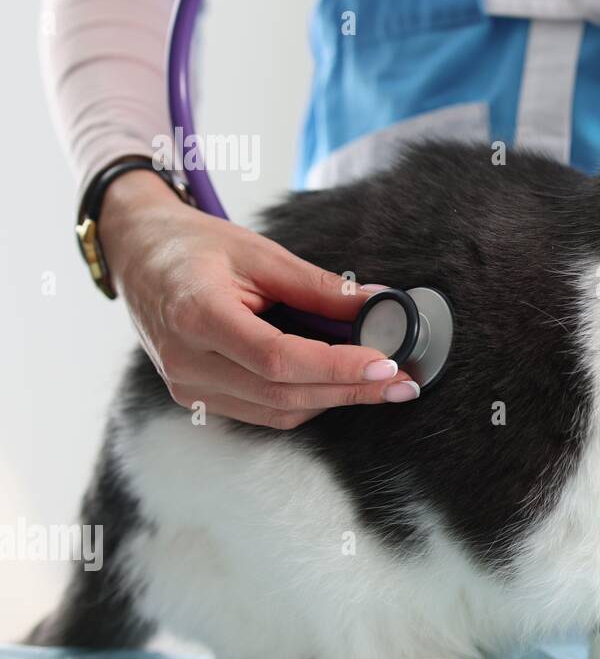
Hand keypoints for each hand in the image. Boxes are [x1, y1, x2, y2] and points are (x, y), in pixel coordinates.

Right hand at [98, 170, 417, 428]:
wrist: (138, 253)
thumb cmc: (196, 246)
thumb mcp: (260, 253)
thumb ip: (320, 286)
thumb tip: (380, 305)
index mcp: (197, 316)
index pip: (278, 359)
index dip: (337, 367)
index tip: (386, 364)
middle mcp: (187, 362)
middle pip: (283, 393)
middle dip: (352, 390)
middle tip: (403, 381)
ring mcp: (187, 386)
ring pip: (277, 411)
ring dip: (334, 399)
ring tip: (382, 383)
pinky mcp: (195, 397)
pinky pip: (263, 411)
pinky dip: (306, 399)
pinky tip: (339, 382)